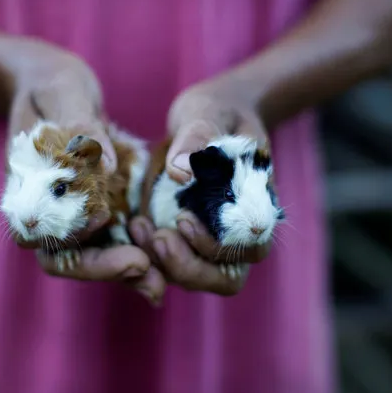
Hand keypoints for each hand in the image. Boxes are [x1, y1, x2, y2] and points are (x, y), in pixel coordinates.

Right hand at [6, 39, 165, 304]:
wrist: (57, 87)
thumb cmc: (51, 87)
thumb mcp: (62, 95)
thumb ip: (79, 128)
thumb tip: (105, 165)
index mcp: (26, 190)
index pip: (39, 234)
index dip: (68, 239)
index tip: (102, 221)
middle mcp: (47, 212)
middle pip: (67, 258)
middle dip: (103, 267)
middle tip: (143, 267)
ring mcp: (75, 215)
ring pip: (95, 255)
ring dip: (125, 271)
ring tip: (160, 282)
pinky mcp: (101, 208)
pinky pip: (117, 239)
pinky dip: (139, 251)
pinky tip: (166, 259)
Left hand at [138, 74, 272, 294]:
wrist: (208, 116)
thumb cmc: (217, 113)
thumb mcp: (209, 114)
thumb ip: (199, 138)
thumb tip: (182, 169)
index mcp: (257, 208)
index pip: (247, 251)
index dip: (215, 246)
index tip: (184, 220)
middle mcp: (237, 233)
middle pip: (222, 279)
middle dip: (187, 267)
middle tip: (157, 238)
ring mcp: (209, 240)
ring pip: (193, 277)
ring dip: (164, 262)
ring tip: (138, 228)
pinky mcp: (184, 238)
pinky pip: (169, 262)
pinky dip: (151, 254)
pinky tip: (134, 226)